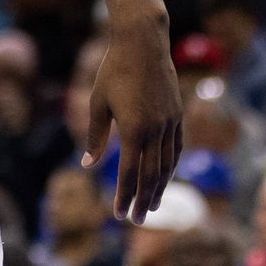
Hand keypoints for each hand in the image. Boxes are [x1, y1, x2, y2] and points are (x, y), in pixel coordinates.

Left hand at [84, 14, 181, 223]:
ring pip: (167, 165)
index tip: (118, 214)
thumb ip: (94, 136)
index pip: (128, 173)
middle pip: (150, 176)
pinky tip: (166, 176)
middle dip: (142, 200)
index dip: (123, 195)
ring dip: (159, 188)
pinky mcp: (178, 115)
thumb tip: (87, 164)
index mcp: (133, 131)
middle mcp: (155, 131)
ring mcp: (170, 124)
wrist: (143, 45)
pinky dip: (171, 166)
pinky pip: (176, 148)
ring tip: (153, 205)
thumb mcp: (97, 103)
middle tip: (136, 220)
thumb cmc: (113, 72)